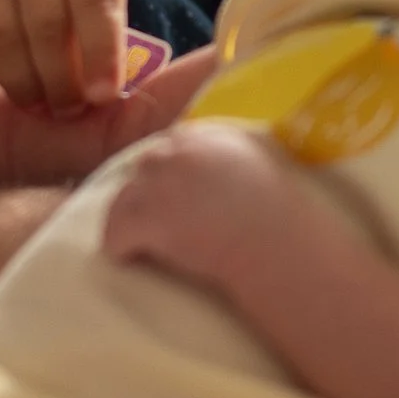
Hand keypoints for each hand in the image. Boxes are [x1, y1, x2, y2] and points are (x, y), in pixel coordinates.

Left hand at [102, 122, 304, 288]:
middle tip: (164, 231)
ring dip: (132, 226)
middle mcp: (179, 147)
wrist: (282, 247)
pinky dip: (121, 250)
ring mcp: (159, 178)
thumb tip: (216, 186)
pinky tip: (136, 262)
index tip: (183, 207)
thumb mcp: (264, 173)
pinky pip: (113, 234)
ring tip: (148, 250)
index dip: (172, 181)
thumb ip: (233, 165)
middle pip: (143, 170)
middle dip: (148, 200)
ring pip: (122, 201)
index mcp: (211, 135)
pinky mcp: (145, 214)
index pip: (171, 150)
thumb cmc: (285, 223)